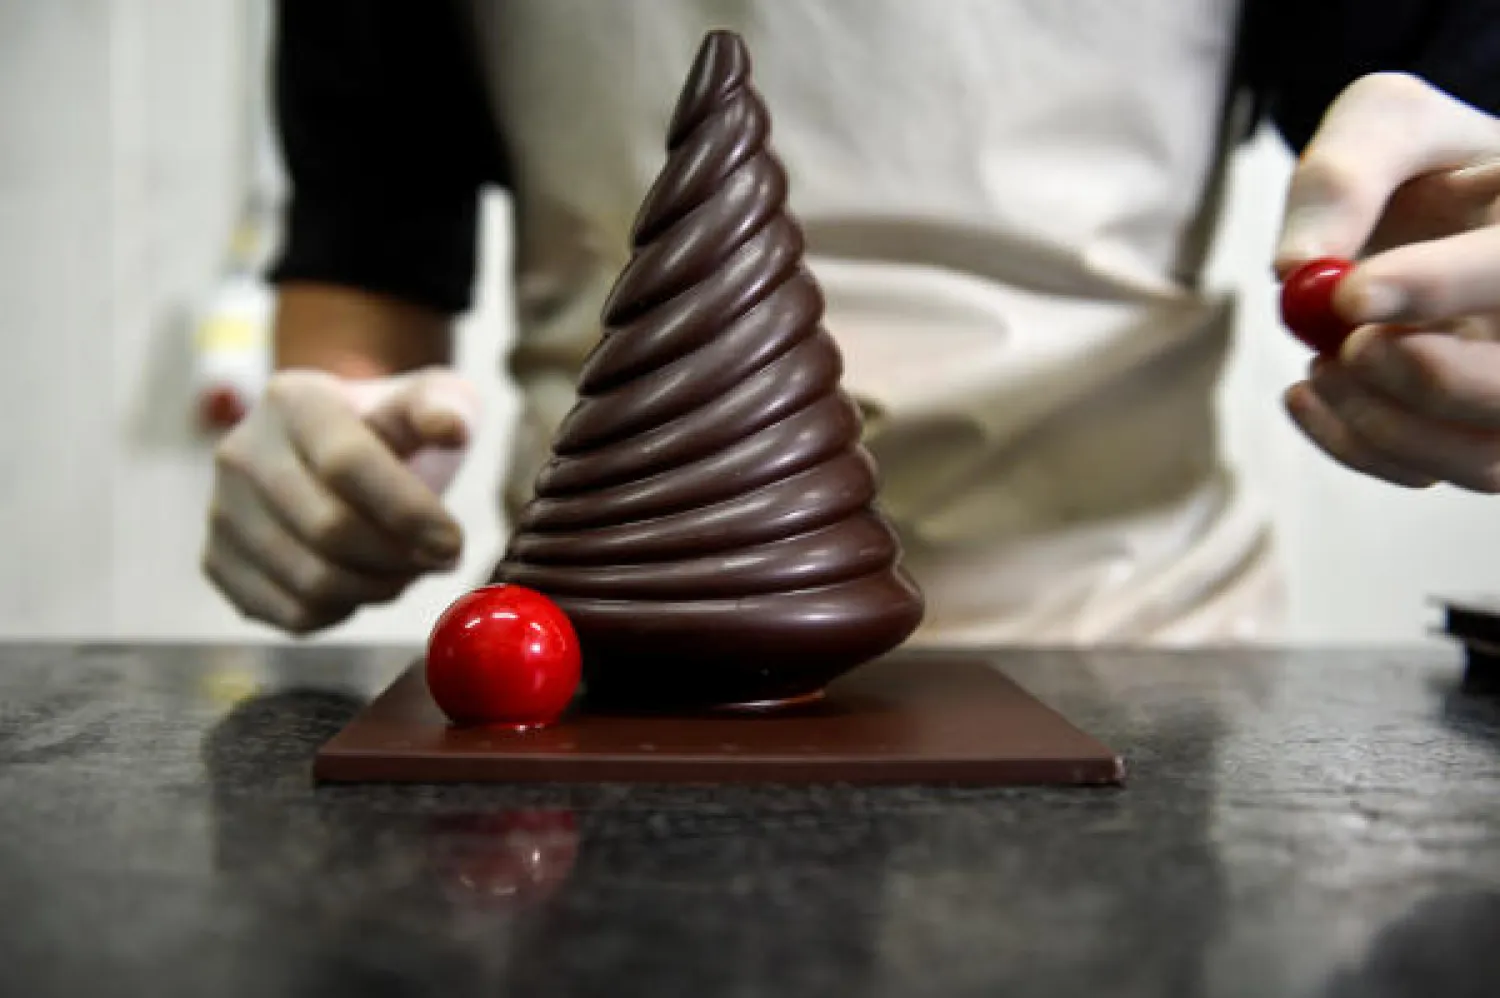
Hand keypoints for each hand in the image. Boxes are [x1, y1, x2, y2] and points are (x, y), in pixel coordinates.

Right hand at [203, 367, 480, 633]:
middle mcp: (242, 453)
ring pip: (310, 582)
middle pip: (329, 529)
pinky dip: (343, 611)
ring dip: (378, 588)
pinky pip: (291, 614)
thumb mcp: (427, 399)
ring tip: (408, 568)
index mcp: (292, 401)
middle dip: (400, 557)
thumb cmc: (391, 430)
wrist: (335, 454)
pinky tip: (366, 582)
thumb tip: (450, 428)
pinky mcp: (219, 562)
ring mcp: (222, 510)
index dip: (408, 512)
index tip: (453, 541)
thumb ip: (445, 406)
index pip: (346, 463)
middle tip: (441, 559)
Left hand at [1274, 72, 1499, 491]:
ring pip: (1486, 457)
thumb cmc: (1412, 161)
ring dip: (1385, 424)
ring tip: (1318, 364)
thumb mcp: (1381, 123)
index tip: (1349, 292)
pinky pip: (1433, 471)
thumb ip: (1344, 176)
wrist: (1425, 208)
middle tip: (1347, 345)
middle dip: (1428, 377)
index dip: (1441, 287)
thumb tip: (1293, 268)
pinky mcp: (1477, 434)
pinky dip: (1358, 445)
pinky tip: (1306, 390)